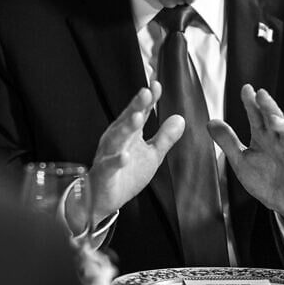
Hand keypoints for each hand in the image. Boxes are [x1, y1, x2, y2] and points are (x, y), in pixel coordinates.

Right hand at [70, 82, 183, 230]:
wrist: (103, 199)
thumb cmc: (126, 173)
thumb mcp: (152, 155)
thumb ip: (165, 137)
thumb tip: (180, 118)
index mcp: (128, 133)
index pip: (139, 112)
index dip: (147, 100)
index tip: (156, 85)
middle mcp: (116, 140)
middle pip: (127, 120)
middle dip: (135, 106)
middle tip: (146, 92)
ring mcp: (108, 155)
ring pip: (116, 139)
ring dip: (125, 128)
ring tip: (136, 117)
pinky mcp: (104, 173)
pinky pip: (109, 166)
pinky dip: (116, 161)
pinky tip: (124, 156)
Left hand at [209, 84, 283, 233]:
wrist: (283, 202)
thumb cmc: (264, 178)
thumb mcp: (240, 160)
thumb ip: (228, 141)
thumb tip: (210, 122)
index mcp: (263, 137)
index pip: (257, 115)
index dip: (251, 103)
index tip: (246, 89)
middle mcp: (279, 141)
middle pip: (275, 119)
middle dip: (269, 106)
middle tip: (261, 94)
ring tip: (274, 120)